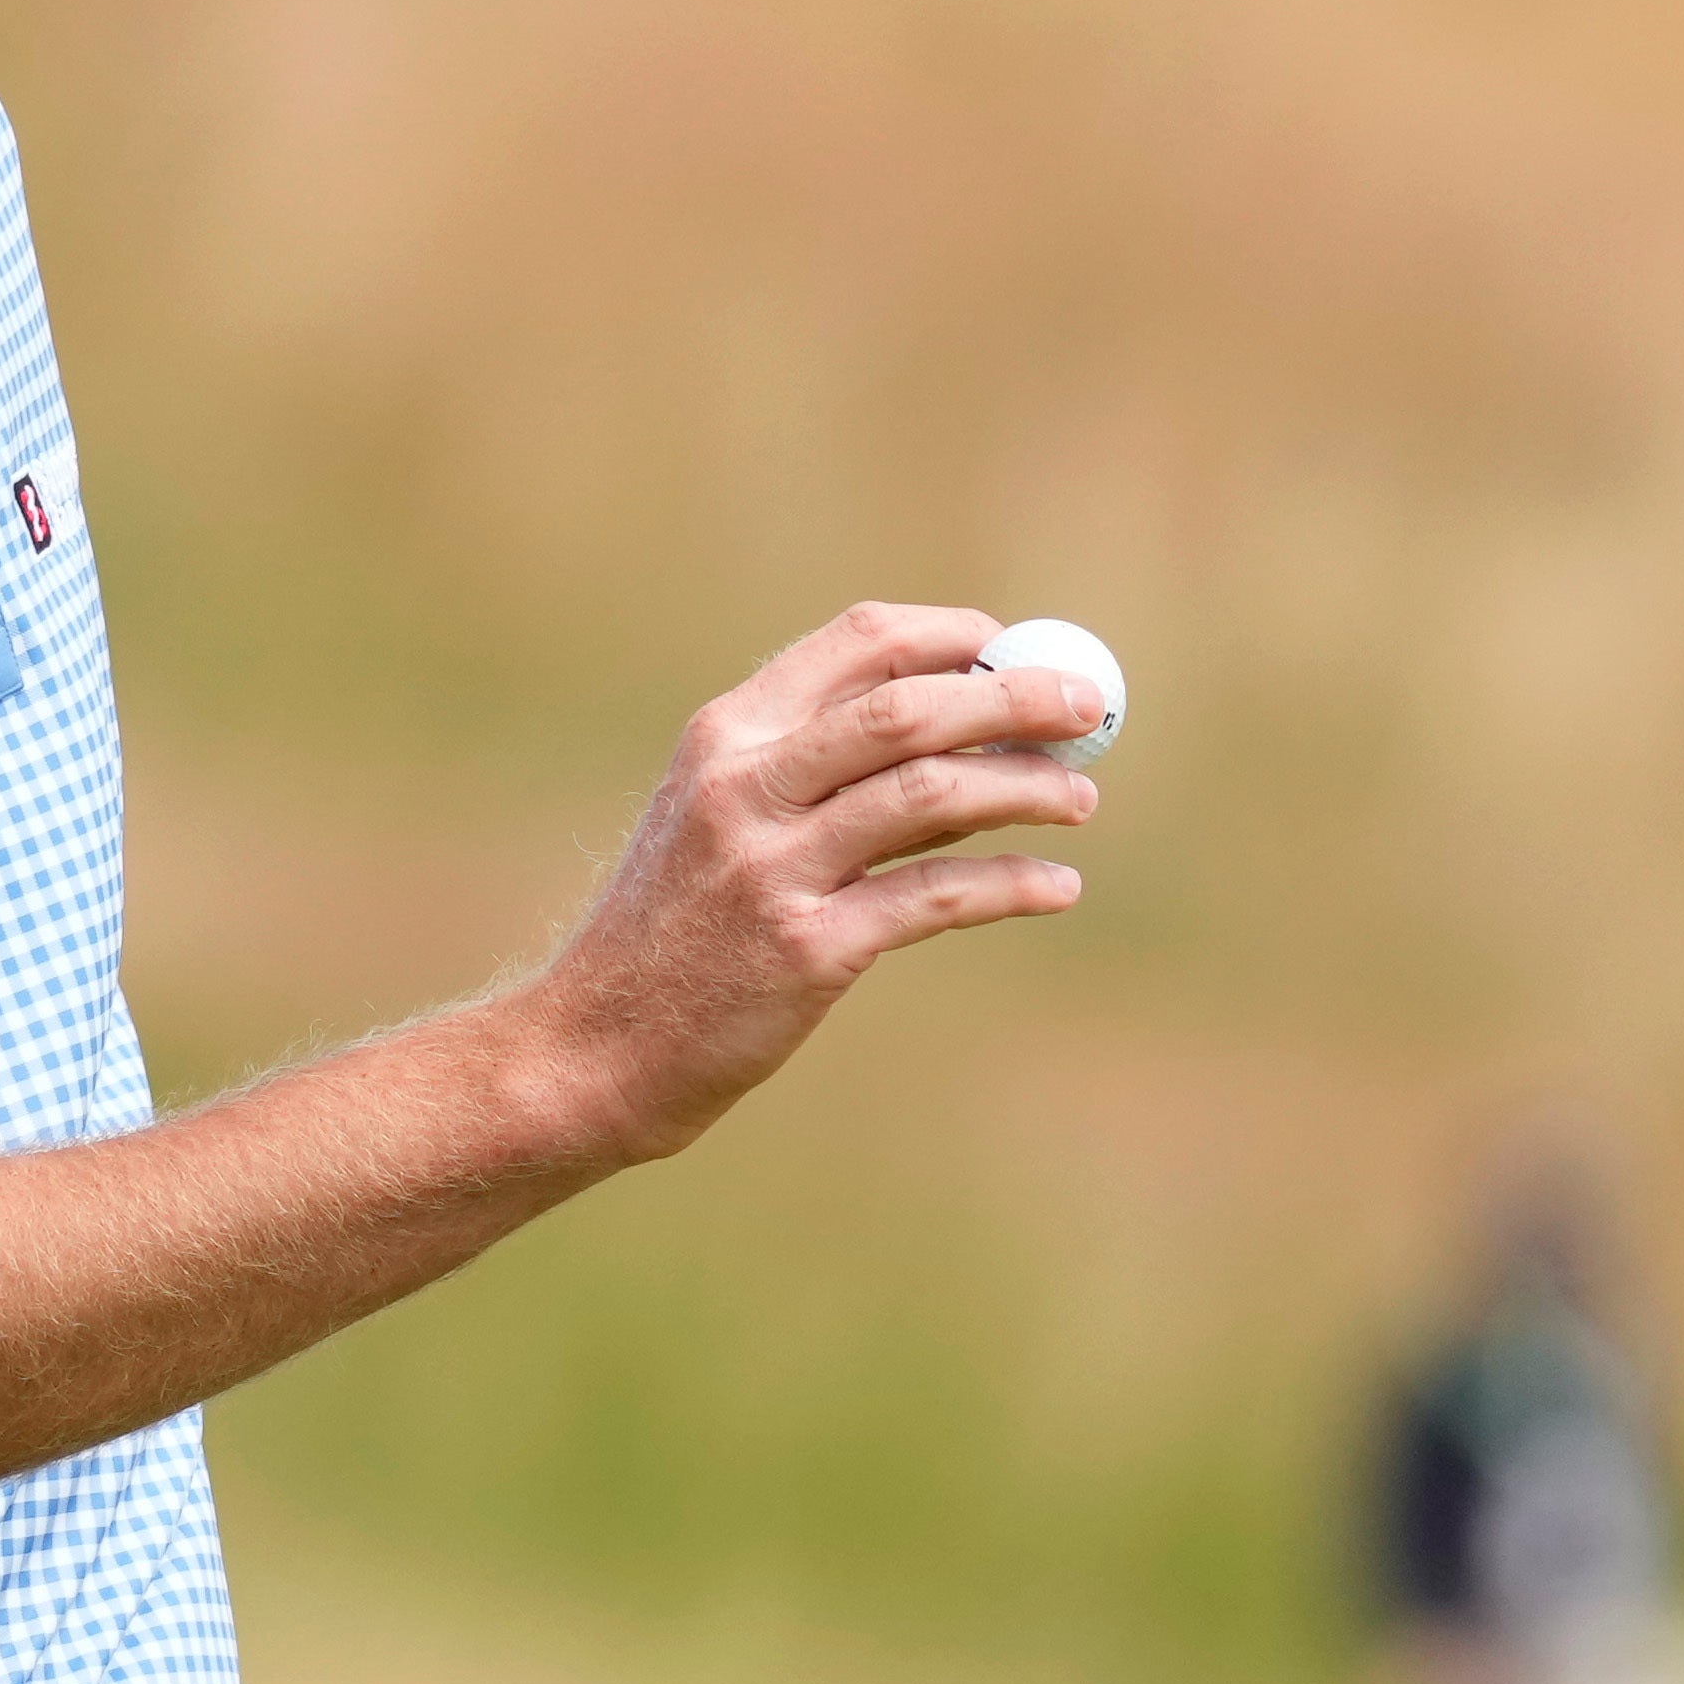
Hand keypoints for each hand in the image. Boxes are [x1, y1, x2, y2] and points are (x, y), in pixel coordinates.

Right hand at [502, 600, 1100, 1164]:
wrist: (596, 1046)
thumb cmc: (675, 929)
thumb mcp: (716, 818)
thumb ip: (813, 767)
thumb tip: (968, 727)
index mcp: (726, 735)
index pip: (857, 644)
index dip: (953, 637)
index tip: (1015, 648)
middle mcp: (744, 786)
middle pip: (907, 708)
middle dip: (1013, 695)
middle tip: (1088, 705)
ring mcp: (772, 868)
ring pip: (930, 793)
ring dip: (1025, 788)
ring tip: (1082, 799)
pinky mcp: (807, 949)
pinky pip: (934, 897)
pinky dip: (1010, 884)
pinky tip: (1056, 888)